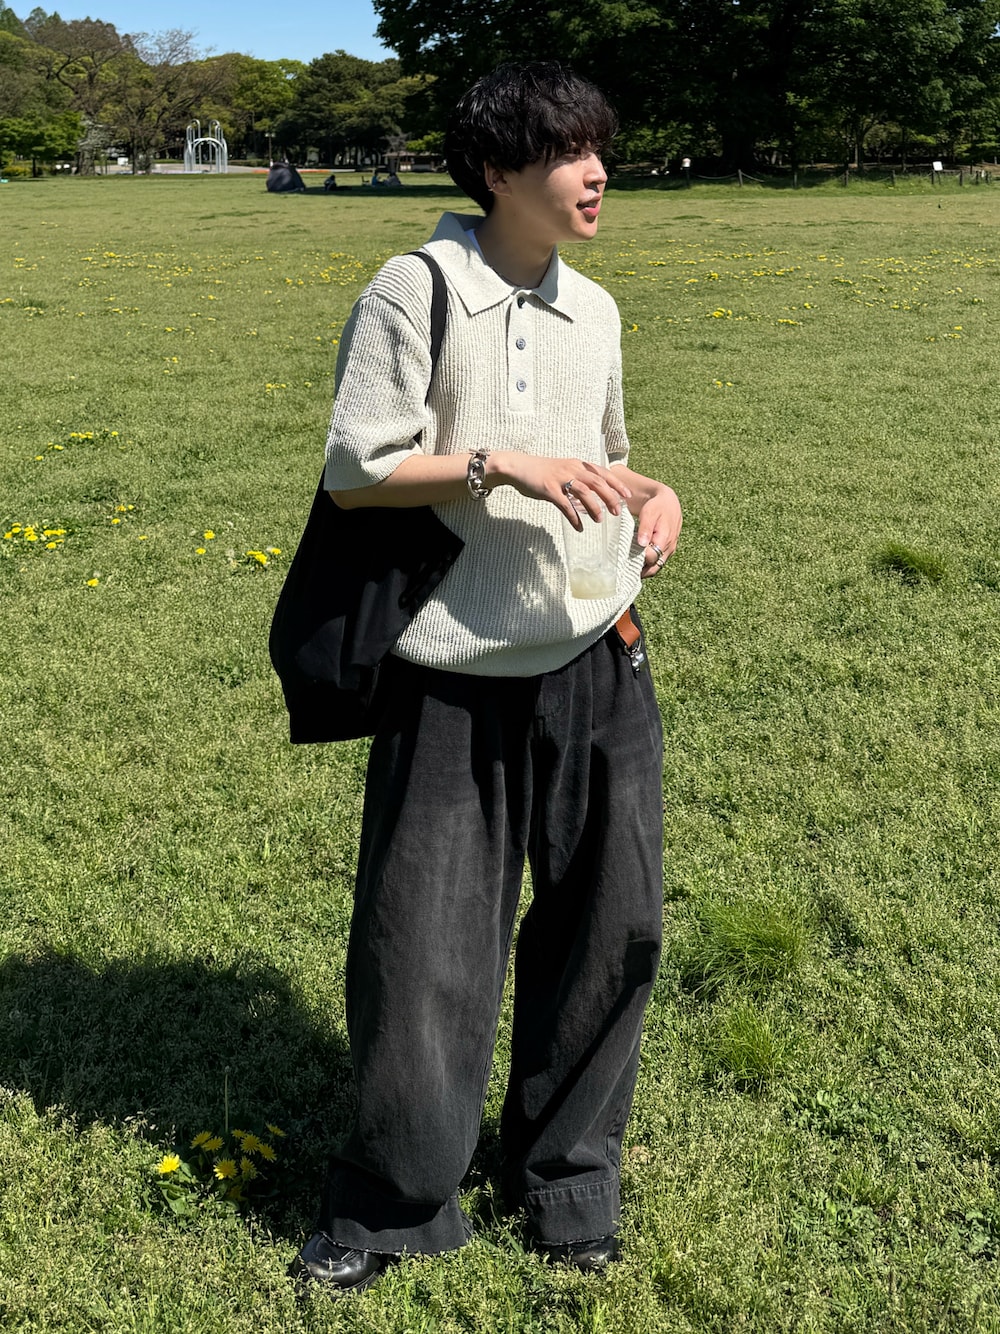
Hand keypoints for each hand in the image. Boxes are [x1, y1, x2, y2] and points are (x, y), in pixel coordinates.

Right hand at [488, 452, 631, 528]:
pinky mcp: (548, 489)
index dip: (616, 483)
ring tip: (598, 520)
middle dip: (610, 497)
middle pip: (597, 482)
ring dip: (593, 507)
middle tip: (617, 511)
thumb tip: (590, 497)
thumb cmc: (541, 471)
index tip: (627, 495)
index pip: (602, 472)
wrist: (518, 467)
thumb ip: (576, 481)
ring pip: (583, 492)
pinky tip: (579, 527)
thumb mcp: (562, 471)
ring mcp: (560, 479)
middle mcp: (571, 469)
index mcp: (577, 465)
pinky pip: (564, 505)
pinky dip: (573, 517)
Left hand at [631, 481, 681, 577]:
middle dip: (639, 570)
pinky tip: (635, 562)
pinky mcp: (666, 551)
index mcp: (665, 539)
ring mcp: (668, 551)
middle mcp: (669, 548)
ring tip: (627, 567)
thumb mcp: (650, 512)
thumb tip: (642, 544)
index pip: (651, 558)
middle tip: (623, 568)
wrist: (668, 502)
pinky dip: (646, 565)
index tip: (624, 556)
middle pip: (653, 568)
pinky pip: (656, 563)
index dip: (638, 559)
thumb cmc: (657, 506)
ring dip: (642, 569)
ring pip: (655, 568)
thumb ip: (646, 528)